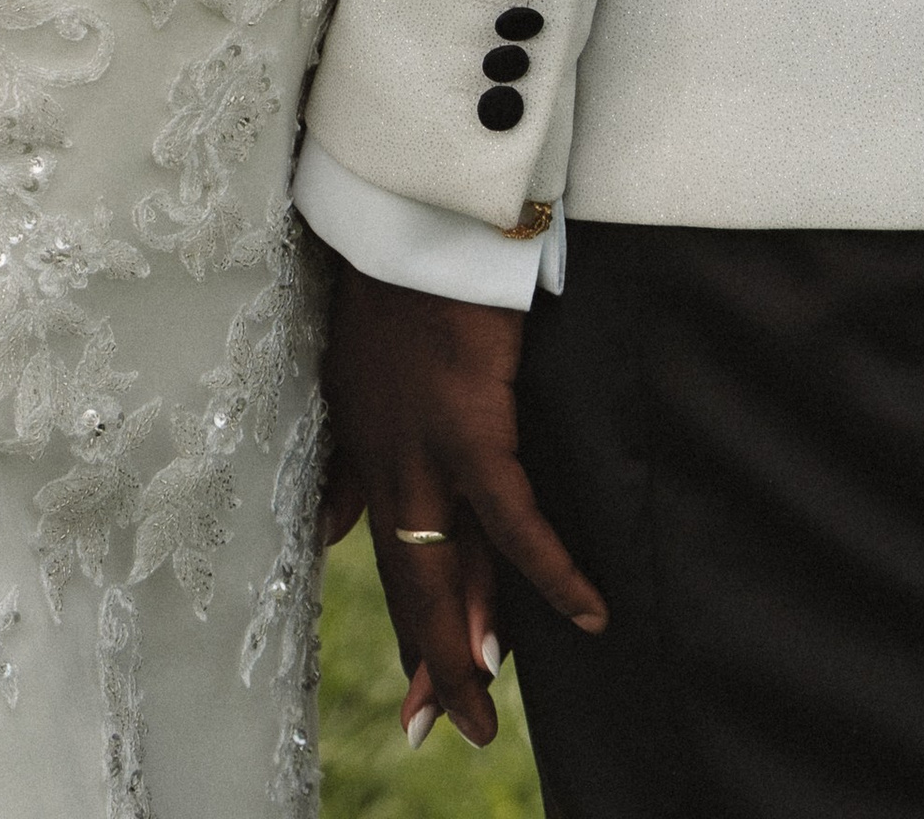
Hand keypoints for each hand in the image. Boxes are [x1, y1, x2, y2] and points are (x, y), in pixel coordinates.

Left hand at [324, 265, 605, 752]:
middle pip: (409, 570)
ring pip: (441, 560)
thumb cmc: (405, 266)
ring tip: (483, 703)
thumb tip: (339, 527)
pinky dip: (546, 568)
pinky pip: (509, 514)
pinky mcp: (468, 415)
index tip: (421, 689)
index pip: (388, 546)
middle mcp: (383, 445)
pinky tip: (584, 613)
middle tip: (445, 727)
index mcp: (365, 433)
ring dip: (464, 635)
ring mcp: (420, 435)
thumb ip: (353, 449)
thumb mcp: (362, 363)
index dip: (409, 619)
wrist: (415, 197)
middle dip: (428, 653)